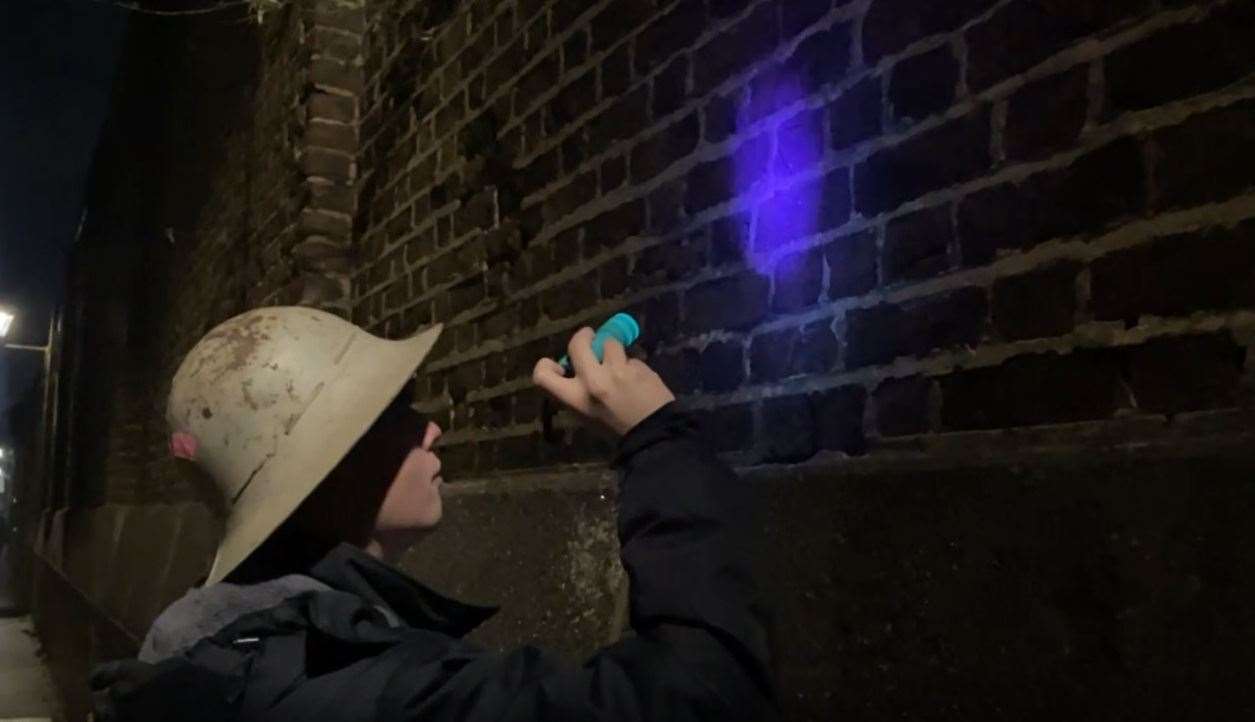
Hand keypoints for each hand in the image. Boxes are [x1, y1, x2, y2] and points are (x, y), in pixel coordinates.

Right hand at [532, 327, 675, 436]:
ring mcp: (617, 371)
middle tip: (591, 338)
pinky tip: (639, 378)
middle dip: (584, 336)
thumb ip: (578, 391)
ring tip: (621, 364)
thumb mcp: (587, 415)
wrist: (654, 434)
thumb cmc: (617, 429)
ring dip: (613, 349)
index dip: (545, 365)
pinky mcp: (639, 367)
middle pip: (577, 343)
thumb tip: (577, 368)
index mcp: (575, 399)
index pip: (543, 375)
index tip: (560, 366)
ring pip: (609, 342)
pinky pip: (631, 357)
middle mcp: (592, 381)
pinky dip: (632, 364)